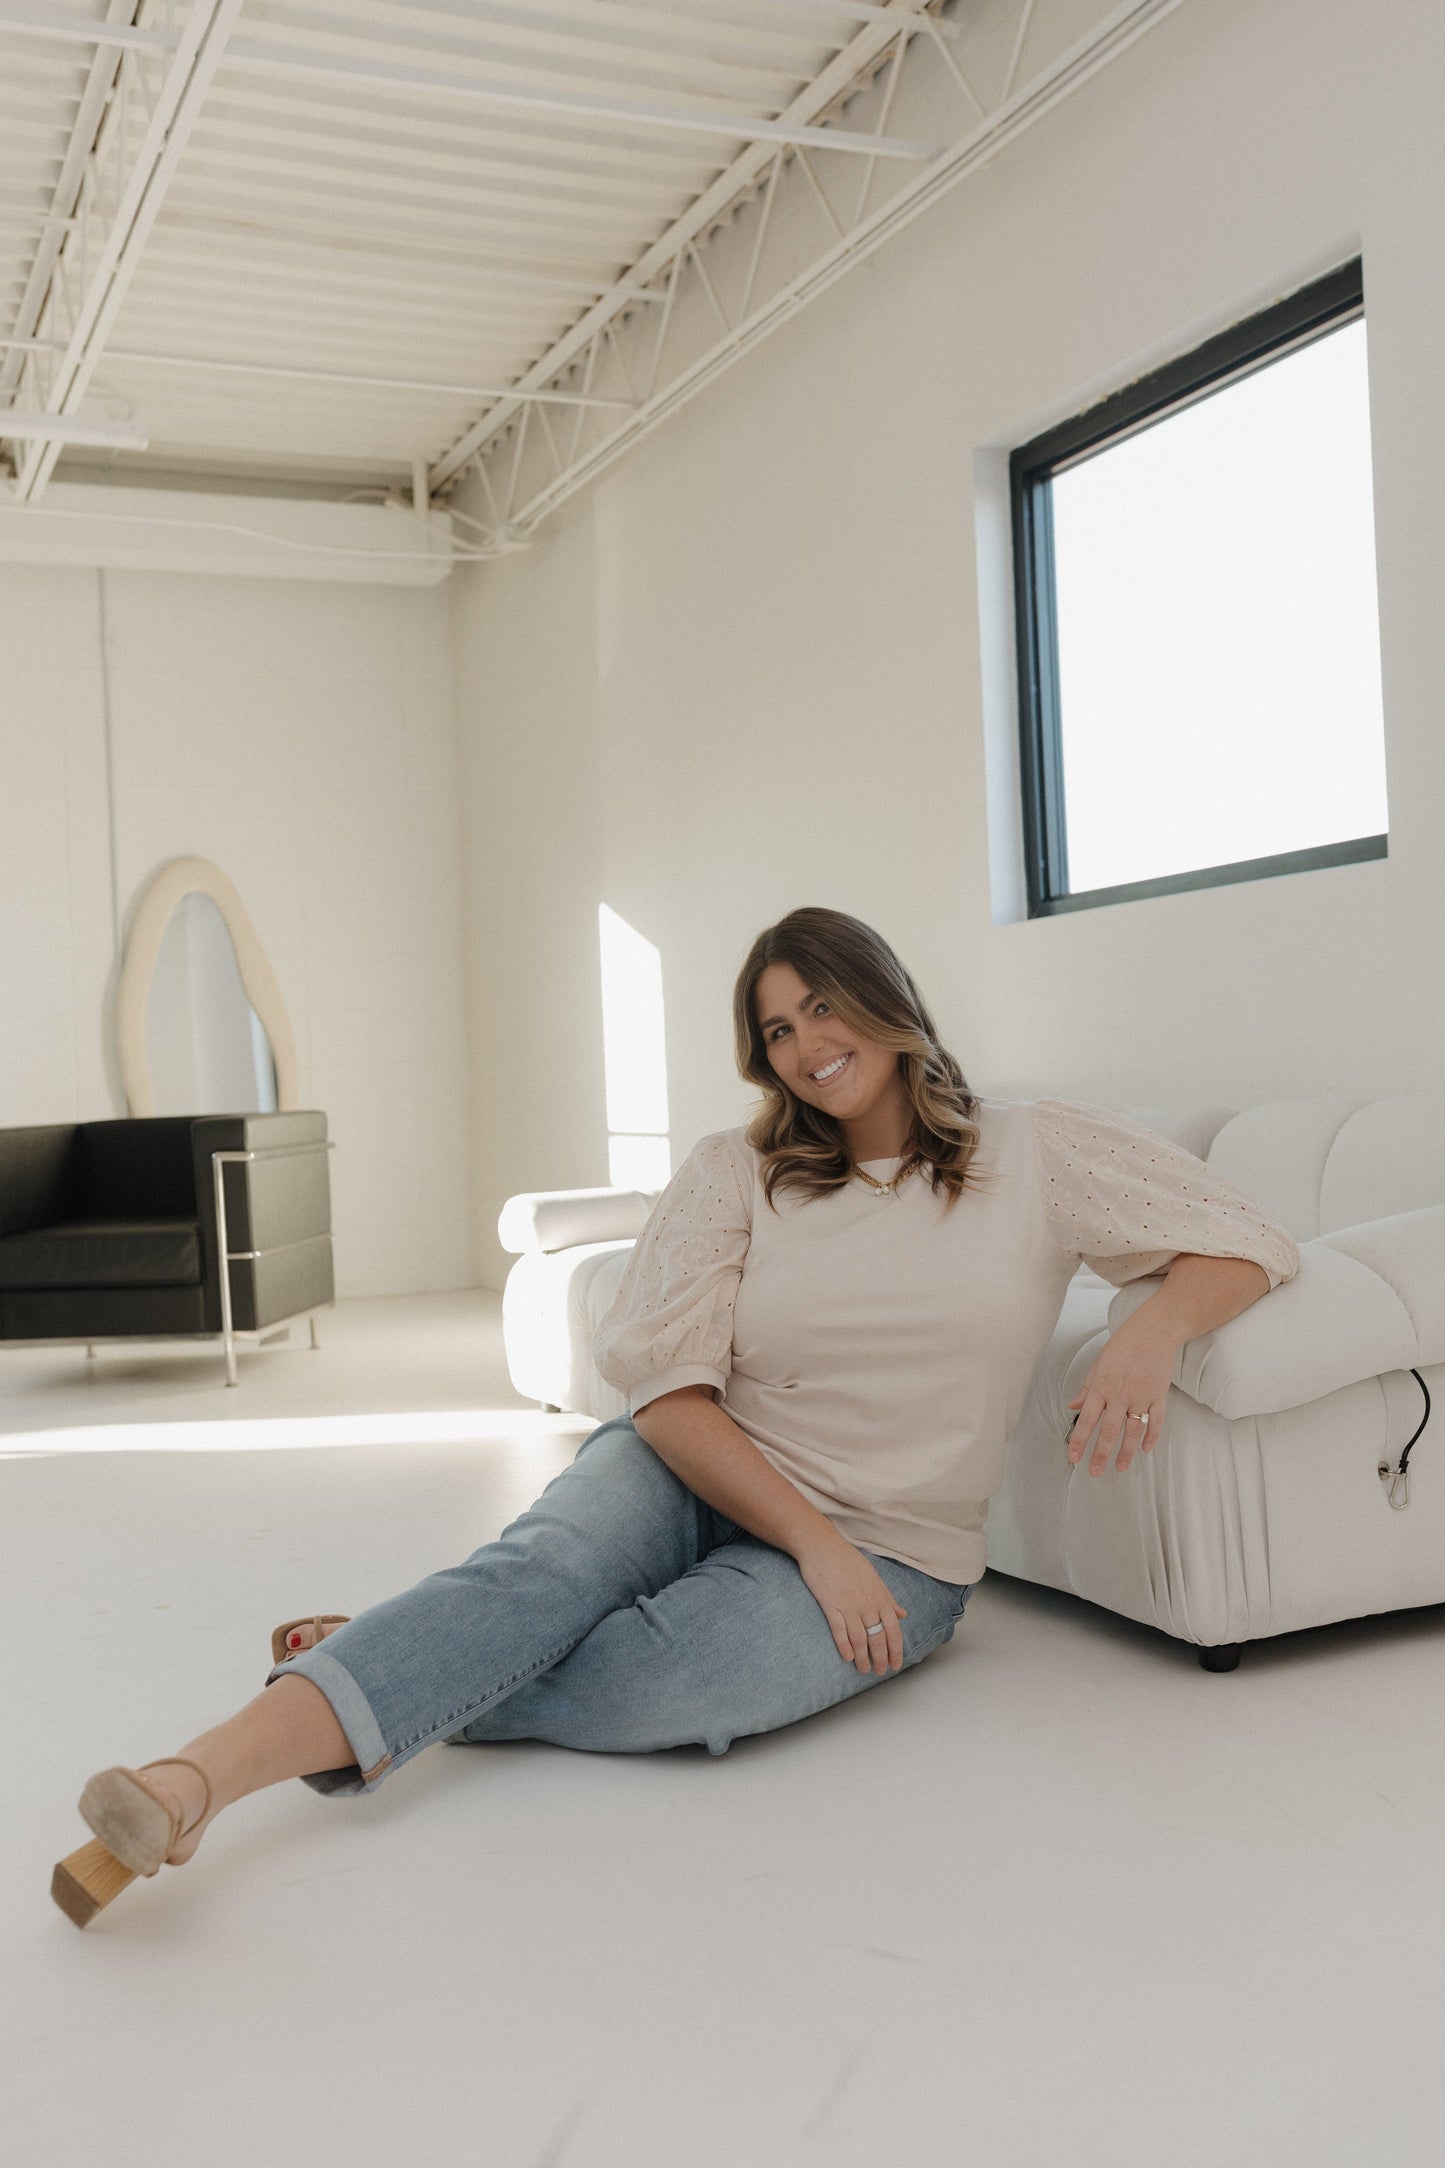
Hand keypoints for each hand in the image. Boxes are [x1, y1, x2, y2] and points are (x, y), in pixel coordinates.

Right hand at [797, 1536, 906, 1674]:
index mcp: (880, 1597)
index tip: (895, 1665)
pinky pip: (839, 1630)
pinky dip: (844, 1646)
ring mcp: (849, 1604)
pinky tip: (847, 1657)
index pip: (893, 1630)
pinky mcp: (830, 1604)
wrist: (823, 1546)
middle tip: (879, 1672)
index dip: (896, 1650)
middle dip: (881, 1658)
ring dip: (863, 1657)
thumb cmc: (848, 1561)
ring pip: (860, 1638)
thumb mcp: (874, 1578)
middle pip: (878, 1637)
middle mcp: (867, 1603)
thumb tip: (903, 1614)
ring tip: (864, 1669)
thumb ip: (889, 1598)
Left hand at [1066, 1322, 1176, 1476]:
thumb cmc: (1123, 1345)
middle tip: (1094, 1472)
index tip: (1073, 1458)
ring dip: (1125, 1452)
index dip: (1079, 1441)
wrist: (1153, 1330)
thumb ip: (1087, 1388)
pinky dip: (1152, 1436)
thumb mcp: (1098, 1364)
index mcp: (1101, 1387)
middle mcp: (1119, 1395)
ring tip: (1120, 1468)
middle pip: (1108, 1431)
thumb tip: (1073, 1406)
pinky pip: (1156, 1421)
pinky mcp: (1158, 1395)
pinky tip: (1147, 1450)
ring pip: (1132, 1431)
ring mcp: (1140, 1396)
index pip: (1087, 1420)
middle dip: (1100, 1454)